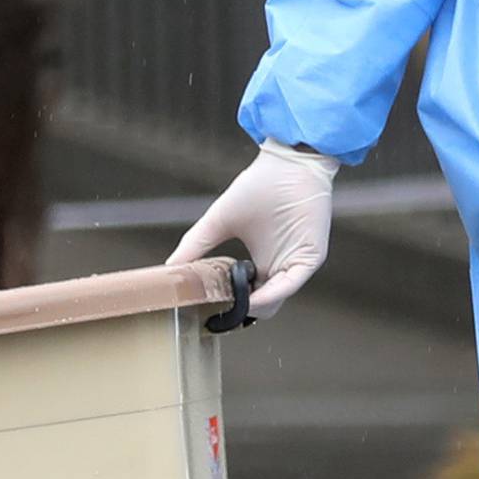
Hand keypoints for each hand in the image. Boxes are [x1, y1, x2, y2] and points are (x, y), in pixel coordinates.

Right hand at [168, 140, 339, 318]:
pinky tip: (251, 299)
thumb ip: (195, 245)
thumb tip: (168, 268)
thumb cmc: (257, 187)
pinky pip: (291, 284)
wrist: (287, 164)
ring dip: (253, 308)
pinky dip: (271, 295)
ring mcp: (295, 264)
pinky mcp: (309, 258)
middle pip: (262, 305)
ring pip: (276, 300)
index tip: (205, 311)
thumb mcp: (218, 222)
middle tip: (216, 314)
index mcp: (261, 262)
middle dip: (240, 313)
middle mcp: (279, 267)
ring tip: (228, 308)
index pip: (248, 297)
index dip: (229, 306)